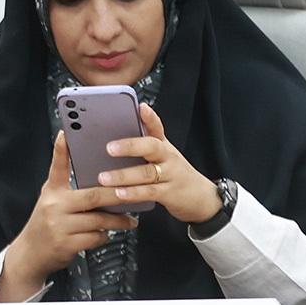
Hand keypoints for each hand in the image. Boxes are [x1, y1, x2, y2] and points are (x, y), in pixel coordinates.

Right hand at [0, 131, 136, 299]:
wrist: (30, 253)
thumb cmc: (46, 223)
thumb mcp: (51, 199)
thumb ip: (68, 188)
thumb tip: (97, 178)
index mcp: (52, 191)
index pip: (57, 166)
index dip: (61, 149)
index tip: (66, 133)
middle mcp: (55, 205)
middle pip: (92, 196)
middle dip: (116, 195)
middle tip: (134, 192)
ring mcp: (60, 225)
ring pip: (98, 220)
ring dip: (117, 220)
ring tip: (130, 220)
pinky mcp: (67, 244)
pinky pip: (95, 238)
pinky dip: (103, 236)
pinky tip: (107, 234)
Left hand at [95, 102, 223, 224]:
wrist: (202, 196)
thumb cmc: (174, 172)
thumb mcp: (163, 155)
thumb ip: (143, 145)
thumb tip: (113, 134)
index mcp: (163, 144)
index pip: (157, 127)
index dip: (150, 117)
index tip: (141, 107)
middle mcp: (168, 156)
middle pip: (151, 147)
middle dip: (130, 146)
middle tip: (109, 148)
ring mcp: (170, 175)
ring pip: (146, 173)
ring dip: (123, 176)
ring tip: (103, 177)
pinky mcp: (170, 193)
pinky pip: (149, 192)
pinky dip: (133, 193)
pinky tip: (119, 193)